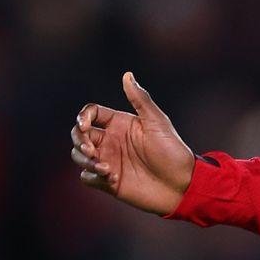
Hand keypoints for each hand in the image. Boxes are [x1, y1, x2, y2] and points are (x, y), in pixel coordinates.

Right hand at [70, 71, 194, 215]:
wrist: (181, 184)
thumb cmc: (172, 150)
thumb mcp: (157, 122)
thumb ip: (140, 100)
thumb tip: (127, 75)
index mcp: (120, 124)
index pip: (91, 114)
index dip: (82, 117)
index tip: (85, 126)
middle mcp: (111, 141)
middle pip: (79, 134)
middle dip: (78, 140)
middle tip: (91, 150)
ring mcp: (109, 160)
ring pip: (79, 155)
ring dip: (84, 160)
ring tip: (105, 168)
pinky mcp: (108, 181)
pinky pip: (87, 177)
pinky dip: (92, 176)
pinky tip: (112, 178)